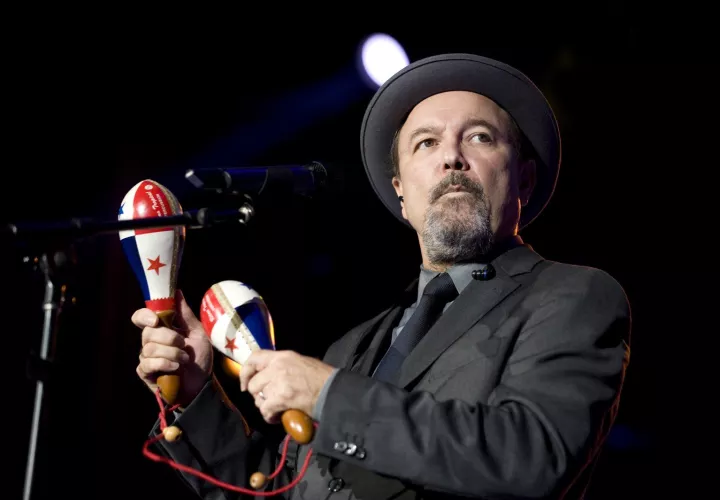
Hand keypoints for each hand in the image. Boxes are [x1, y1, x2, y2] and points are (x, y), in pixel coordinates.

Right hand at [131, 289, 212, 404]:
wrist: (202, 383)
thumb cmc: (200, 358)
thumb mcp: (197, 333)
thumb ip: (185, 315)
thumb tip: (177, 292)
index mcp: (161, 329)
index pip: (142, 317)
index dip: (144, 316)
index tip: (156, 319)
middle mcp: (151, 342)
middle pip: (148, 332)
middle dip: (168, 337)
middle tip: (183, 344)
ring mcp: (147, 357)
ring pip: (149, 348)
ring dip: (171, 353)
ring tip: (185, 359)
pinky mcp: (145, 372)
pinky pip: (147, 363)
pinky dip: (164, 363)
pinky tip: (175, 367)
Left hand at [239, 350, 333, 423]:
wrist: (332, 391)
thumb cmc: (321, 378)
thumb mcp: (300, 363)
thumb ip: (282, 366)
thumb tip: (268, 376)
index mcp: (283, 356)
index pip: (254, 357)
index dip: (245, 372)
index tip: (245, 384)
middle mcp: (277, 367)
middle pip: (253, 383)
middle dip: (258, 394)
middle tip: (269, 400)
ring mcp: (278, 382)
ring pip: (258, 398)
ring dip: (265, 406)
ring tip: (276, 409)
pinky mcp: (281, 397)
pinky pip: (265, 409)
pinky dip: (269, 417)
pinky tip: (278, 417)